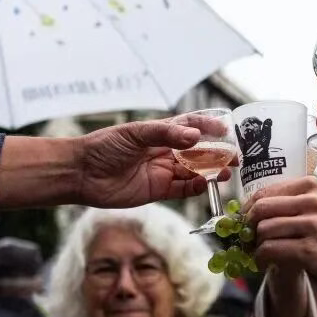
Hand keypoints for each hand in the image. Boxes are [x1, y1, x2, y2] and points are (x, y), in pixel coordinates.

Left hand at [78, 119, 230, 207]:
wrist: (82, 173)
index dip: (208, 126)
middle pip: (197, 152)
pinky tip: (207, 185)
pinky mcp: (158, 191)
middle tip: (235, 156)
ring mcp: (162, 172)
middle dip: (217, 153)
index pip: (190, 126)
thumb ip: (166, 134)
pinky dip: (196, 188)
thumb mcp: (135, 133)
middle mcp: (164, 152)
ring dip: (211, 172)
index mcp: (159, 133)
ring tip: (226, 172)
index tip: (225, 129)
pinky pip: (183, 190)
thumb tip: (195, 137)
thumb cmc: (104, 146)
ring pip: (194, 172)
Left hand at [245, 176, 316, 314]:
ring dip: (254, 246)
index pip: (263, 192)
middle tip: (247, 240)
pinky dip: (261, 259)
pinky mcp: (309, 249)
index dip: (247, 209)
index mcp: (310, 185)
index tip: (244, 223)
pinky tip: (265, 263)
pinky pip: (269, 250)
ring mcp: (311, 225)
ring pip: (262, 230)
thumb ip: (290, 205)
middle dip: (247, 227)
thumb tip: (249, 210)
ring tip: (258, 253)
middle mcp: (311, 201)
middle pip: (259, 209)